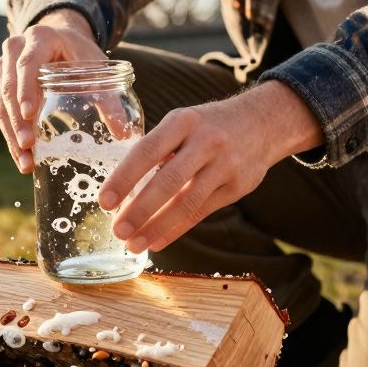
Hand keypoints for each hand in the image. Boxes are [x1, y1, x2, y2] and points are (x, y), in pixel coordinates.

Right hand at [0, 9, 106, 172]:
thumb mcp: (97, 66)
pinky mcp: (0, 82)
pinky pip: (0, 109)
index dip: (26, 89)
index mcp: (40, 38)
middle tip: (28, 146)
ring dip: (11, 134)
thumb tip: (122, 133)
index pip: (27, 64)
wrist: (61, 39)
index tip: (29, 114)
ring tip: (25, 161)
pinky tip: (21, 155)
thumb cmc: (80, 53)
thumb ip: (108, 97)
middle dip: (17, 120)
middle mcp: (15, 49)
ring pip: (0, 102)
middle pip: (9, 87)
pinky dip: (10, 134)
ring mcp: (4, 66)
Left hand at [99, 81, 323, 252]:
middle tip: (117, 231)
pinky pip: (200, 213)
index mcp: (183, 122)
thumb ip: (158, 149)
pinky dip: (175, 229)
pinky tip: (157, 241)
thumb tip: (124, 187)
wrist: (263, 123)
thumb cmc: (209, 126)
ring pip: (186, 203)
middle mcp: (205, 142)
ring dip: (156, 227)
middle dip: (139, 210)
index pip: (147, 151)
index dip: (124, 178)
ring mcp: (224, 166)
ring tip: (133, 244)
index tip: (105, 202)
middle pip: (167, 181)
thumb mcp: (183, 123)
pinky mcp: (236, 187)